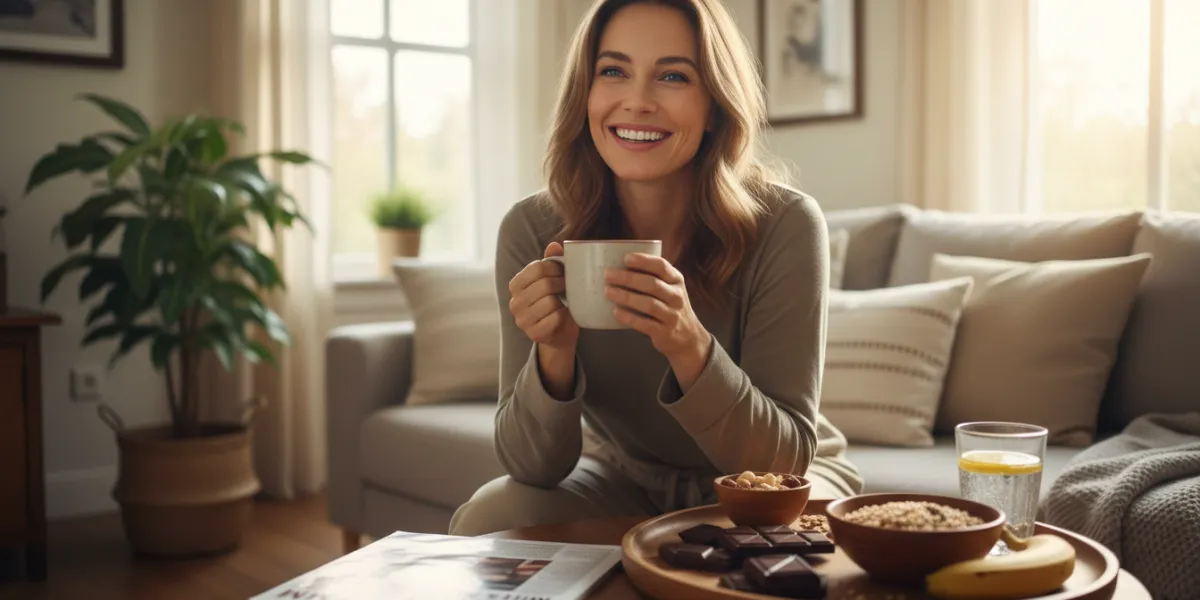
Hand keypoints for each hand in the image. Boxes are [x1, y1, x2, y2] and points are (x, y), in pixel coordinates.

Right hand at [508, 242, 578, 351]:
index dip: (556, 268)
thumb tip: (554, 245)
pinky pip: (554, 318)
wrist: (559, 332)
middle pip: (544, 284)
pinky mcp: (533, 334)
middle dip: (562, 284)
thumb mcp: (553, 280)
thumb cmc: (556, 302)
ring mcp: (522, 319)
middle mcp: (514, 302)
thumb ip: (552, 262)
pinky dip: (563, 315)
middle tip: (568, 287)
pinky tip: (562, 315)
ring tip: (565, 301)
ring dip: (563, 301)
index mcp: (516, 284)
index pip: (537, 267)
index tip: (564, 272)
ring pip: (550, 302)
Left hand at [605, 253, 712, 387]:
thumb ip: (652, 277)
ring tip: (608, 292)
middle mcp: (676, 296)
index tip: (626, 258)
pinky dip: (629, 317)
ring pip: (649, 304)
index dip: (644, 261)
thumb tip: (618, 267)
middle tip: (608, 275)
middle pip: (652, 284)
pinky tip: (616, 312)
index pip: (661, 266)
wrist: (688, 337)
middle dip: (628, 278)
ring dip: (626, 297)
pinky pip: (645, 324)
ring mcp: (672, 315)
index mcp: (676, 280)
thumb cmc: (670, 307)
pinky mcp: (665, 333)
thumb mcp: (669, 288)